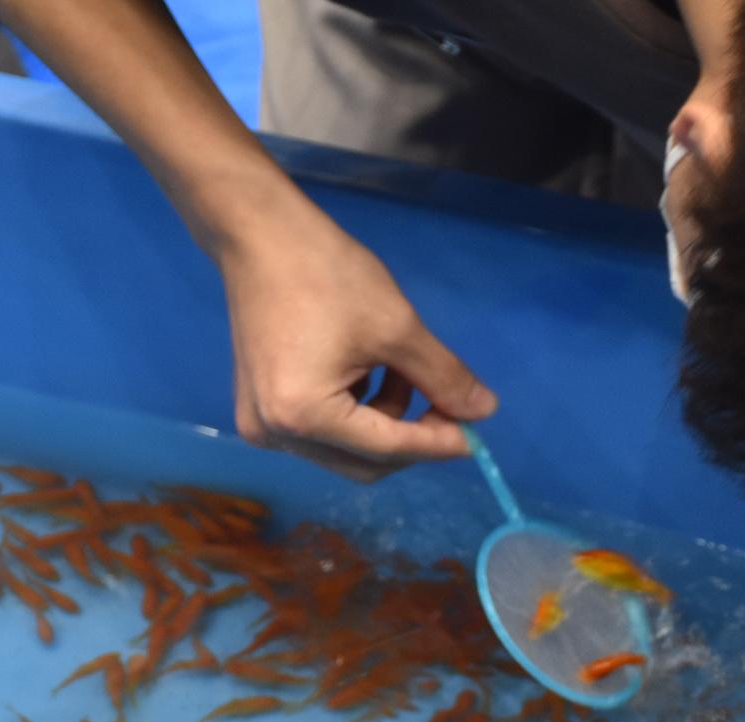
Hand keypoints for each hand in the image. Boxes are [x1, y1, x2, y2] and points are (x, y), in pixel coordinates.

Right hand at [216, 197, 496, 480]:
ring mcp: (262, 426)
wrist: (260, 236)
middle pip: (366, 463)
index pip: (388, 449)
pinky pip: (323, 432)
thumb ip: (444, 377)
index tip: (476, 435)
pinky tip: (366, 370)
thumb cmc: (327, 275)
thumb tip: (484, 413)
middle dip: (411, 437)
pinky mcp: (260, 411)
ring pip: (347, 450)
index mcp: (303, 416)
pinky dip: (357, 412)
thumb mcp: (397, 326)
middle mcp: (275, 434)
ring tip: (400, 369)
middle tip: (445, 403)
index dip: (438, 443)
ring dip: (385, 421)